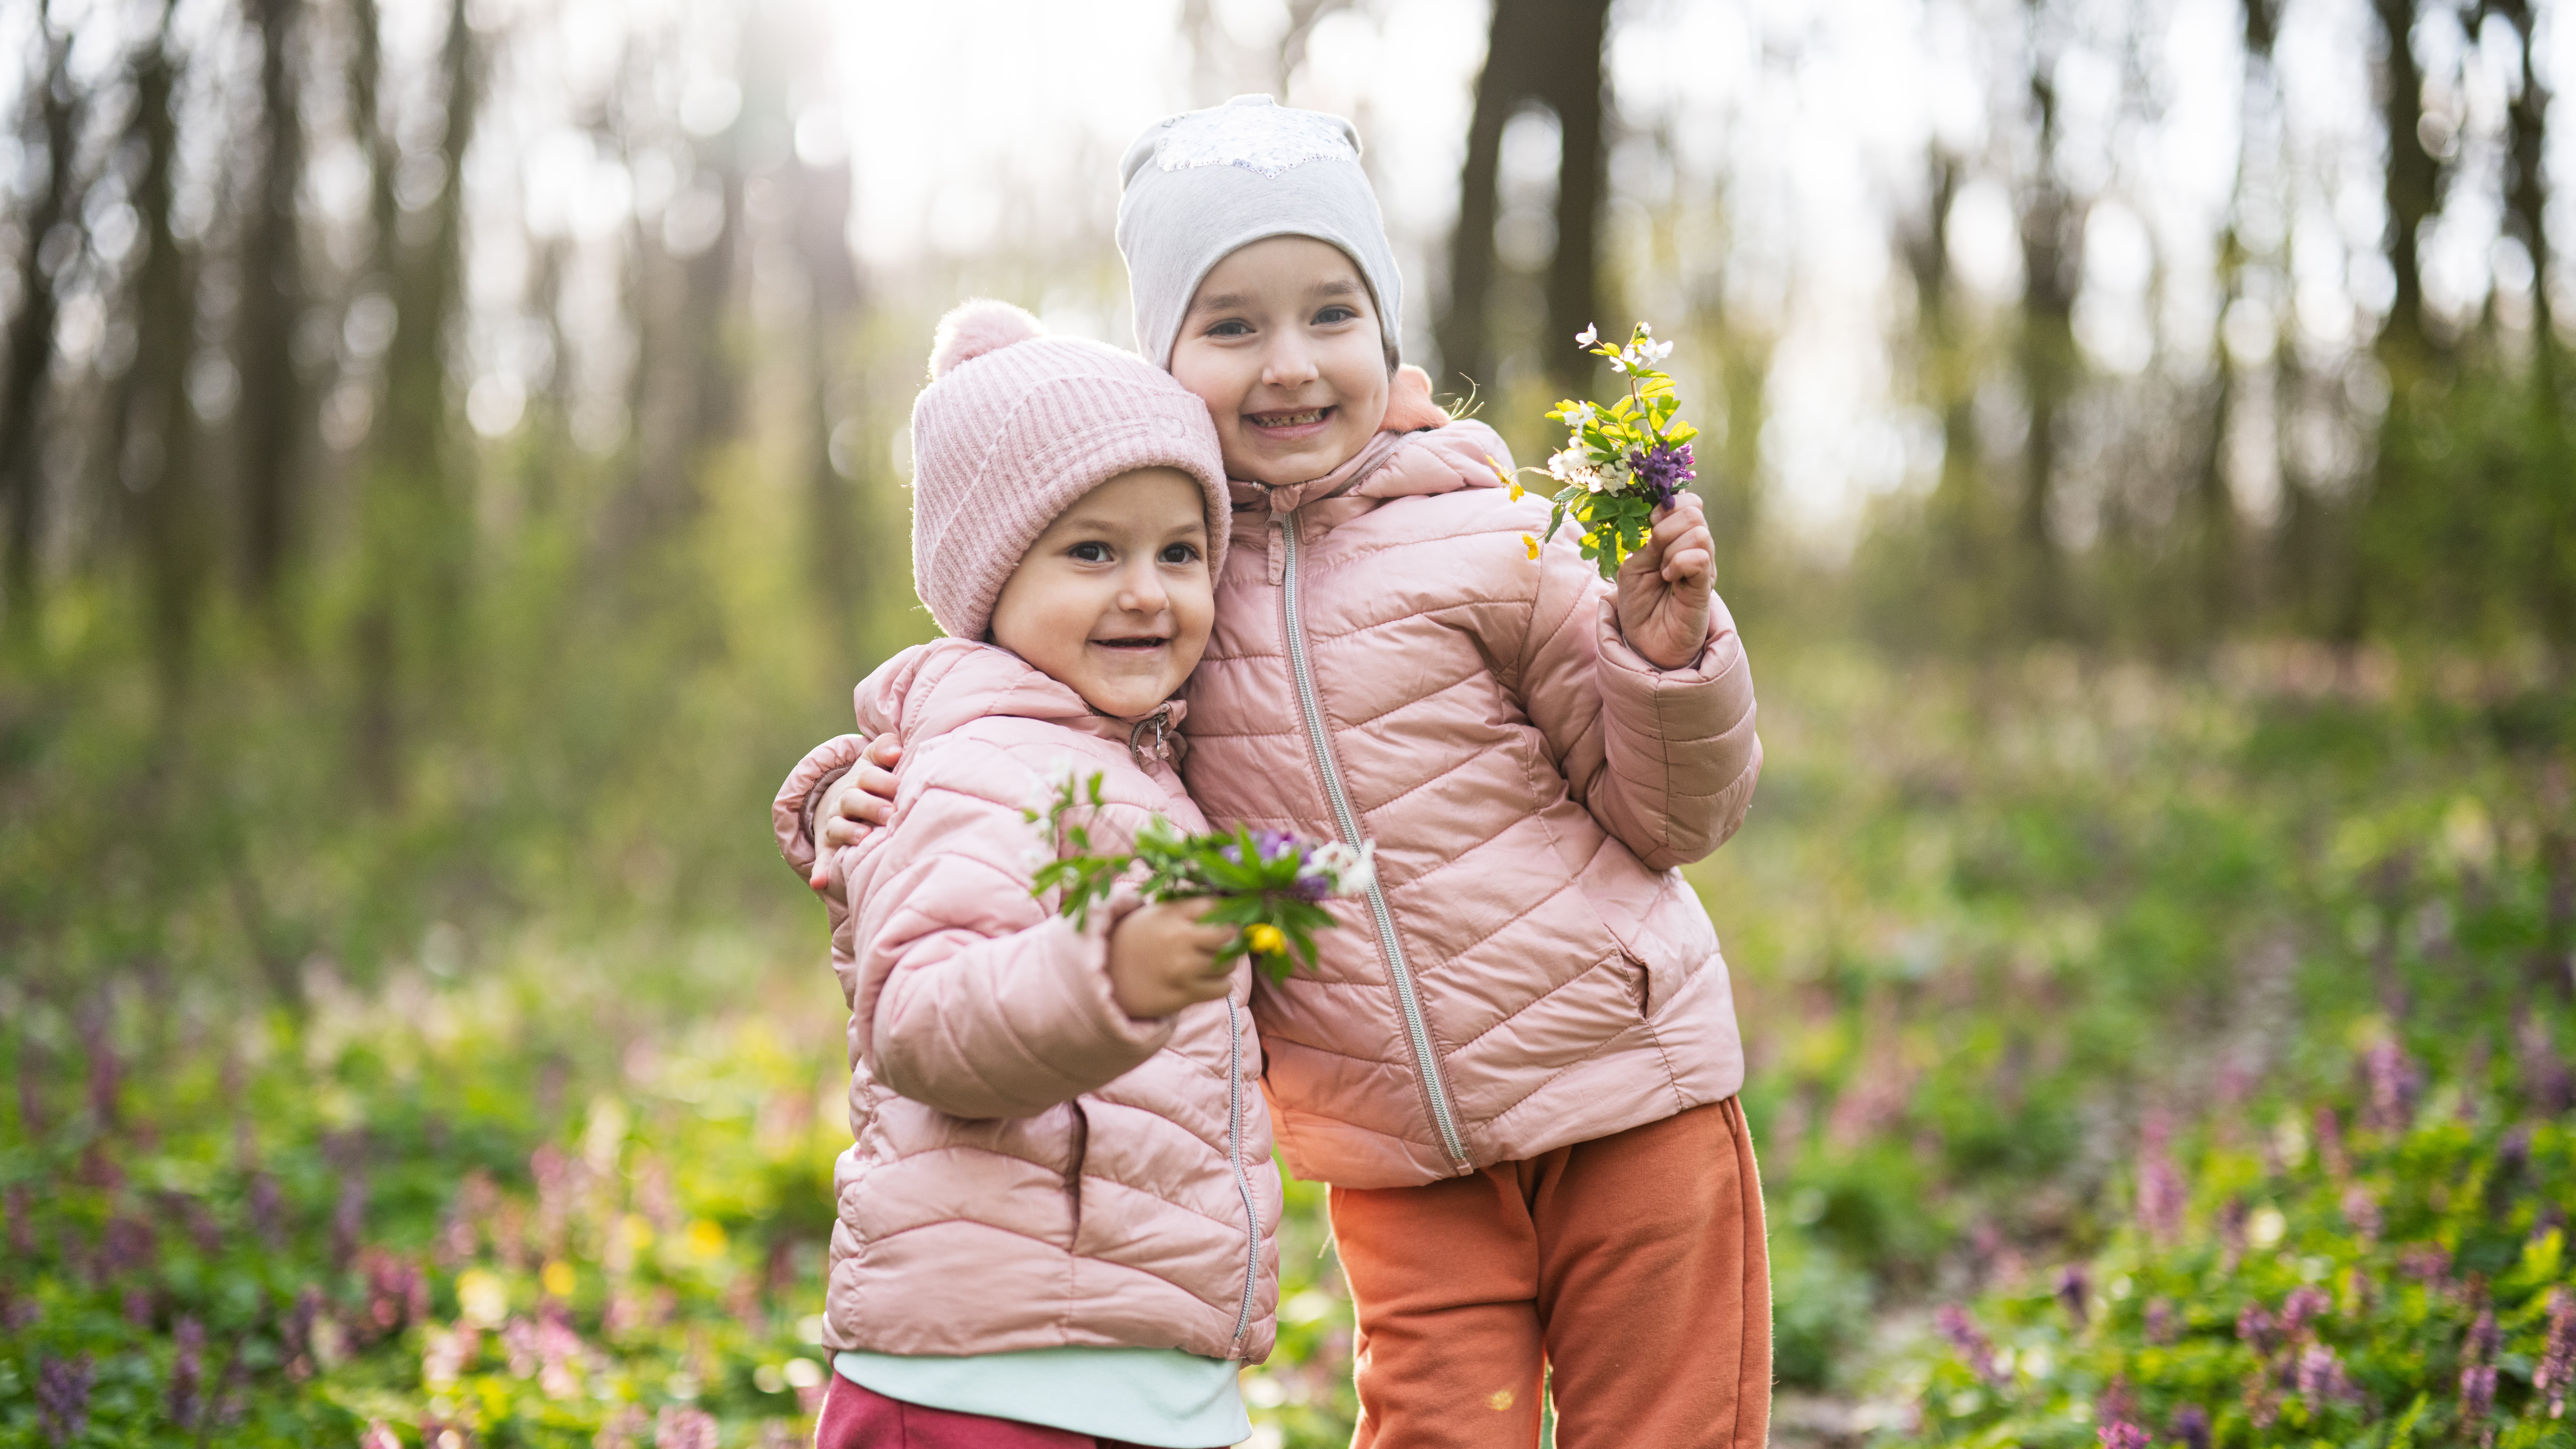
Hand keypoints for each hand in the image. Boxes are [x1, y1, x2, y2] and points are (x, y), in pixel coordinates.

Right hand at [809, 733, 901, 890]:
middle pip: (854, 800)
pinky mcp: (828, 846)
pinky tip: (820, 883)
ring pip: (839, 827)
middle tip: (890, 813)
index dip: (883, 780)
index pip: (869, 777)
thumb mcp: (873, 762)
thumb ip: (883, 749)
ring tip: (863, 838)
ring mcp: (835, 824)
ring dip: (850, 832)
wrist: (840, 800)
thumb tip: (895, 748)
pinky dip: (821, 871)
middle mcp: (844, 802)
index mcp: (859, 780)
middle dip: (871, 806)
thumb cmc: (871, 781)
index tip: (900, 786)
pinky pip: (823, 858)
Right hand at [1106, 901, 1237, 1018]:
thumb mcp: (1157, 914)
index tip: (1222, 918)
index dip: (1225, 912)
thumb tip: (1230, 905)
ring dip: (1226, 962)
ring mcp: (1181, 969)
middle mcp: (1178, 939)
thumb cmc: (1138, 940)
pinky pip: (1222, 988)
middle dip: (1232, 936)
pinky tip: (1206, 979)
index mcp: (1170, 914)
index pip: (1216, 906)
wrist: (1106, 977)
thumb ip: (1189, 908)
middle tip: (1225, 940)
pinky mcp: (1183, 995)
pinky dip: (1220, 984)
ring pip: (1229, 963)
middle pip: (1229, 934)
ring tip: (1210, 961)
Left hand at [1612, 491, 1714, 669]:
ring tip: (1662, 572)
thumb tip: (1663, 513)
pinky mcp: (1706, 585)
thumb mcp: (1633, 564)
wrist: (1646, 642)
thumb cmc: (1639, 603)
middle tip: (1655, 553)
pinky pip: (1701, 558)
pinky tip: (1669, 579)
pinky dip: (1679, 563)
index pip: (1687, 502)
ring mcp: (1704, 566)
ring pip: (1698, 531)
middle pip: (1694, 511)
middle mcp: (1695, 548)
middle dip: (1666, 527)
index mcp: (1678, 538)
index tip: (1650, 525)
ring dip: (1671, 548)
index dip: (1667, 507)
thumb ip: (1648, 539)